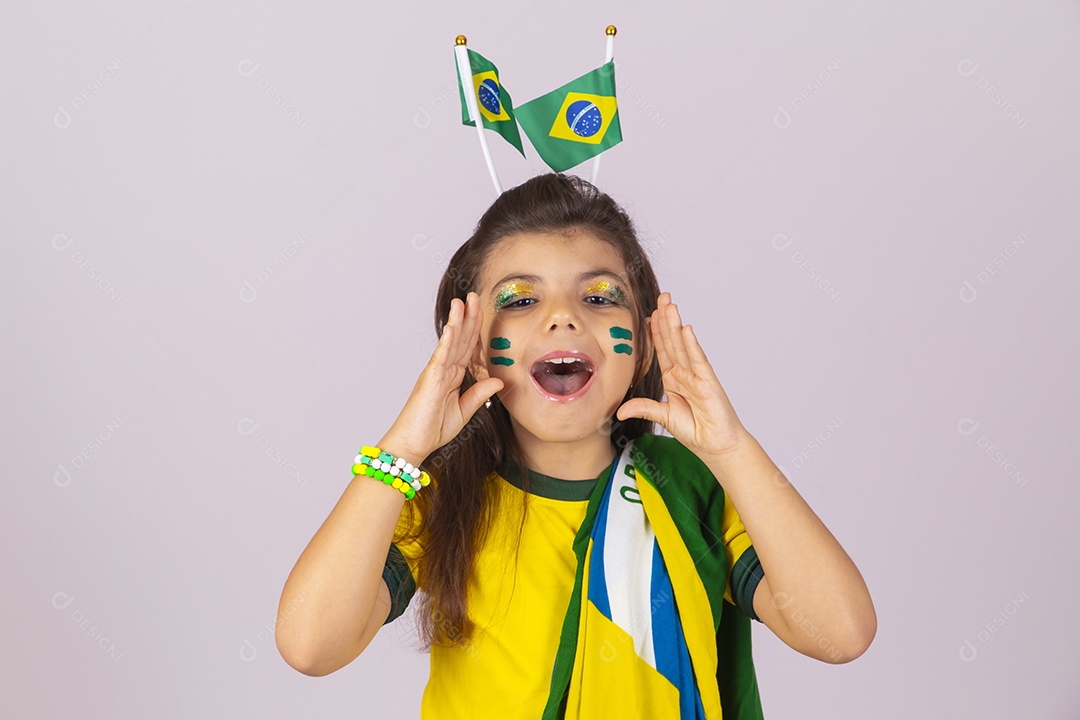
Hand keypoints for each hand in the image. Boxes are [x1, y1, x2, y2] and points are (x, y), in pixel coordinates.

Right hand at [382, 291, 503, 460]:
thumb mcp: (464, 411)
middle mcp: (444, 369)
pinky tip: (450, 328)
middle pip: (459, 338)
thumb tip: (498, 380)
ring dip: (456, 321)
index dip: (475, 329)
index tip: (481, 311)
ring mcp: (436, 373)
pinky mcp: (430, 380)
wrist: (413, 444)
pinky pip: (439, 358)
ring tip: (460, 302)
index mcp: (452, 375)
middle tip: (473, 295)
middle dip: (467, 317)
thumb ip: (479, 394)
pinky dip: (445, 343)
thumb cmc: (432, 428)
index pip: (466, 347)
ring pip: (449, 343)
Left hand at [616, 292, 749, 458]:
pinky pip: (698, 360)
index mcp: (674, 379)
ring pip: (683, 345)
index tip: (649, 314)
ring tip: (670, 305)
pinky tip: (686, 330)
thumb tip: (620, 411)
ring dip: (676, 325)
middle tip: (661, 297)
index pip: (662, 350)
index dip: (655, 332)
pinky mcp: (708, 382)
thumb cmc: (695, 430)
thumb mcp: (663, 416)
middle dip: (666, 319)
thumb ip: (644, 408)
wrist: (716, 445)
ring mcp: (697, 375)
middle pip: (672, 341)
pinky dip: (692, 345)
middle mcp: (685, 373)